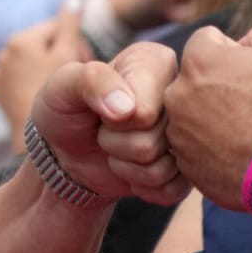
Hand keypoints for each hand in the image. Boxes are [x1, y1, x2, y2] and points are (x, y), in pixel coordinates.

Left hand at [0, 0, 90, 136]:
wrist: (43, 144)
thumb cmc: (61, 97)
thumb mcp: (70, 57)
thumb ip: (70, 25)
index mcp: (22, 41)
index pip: (58, 26)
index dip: (79, 40)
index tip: (93, 60)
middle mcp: (7, 54)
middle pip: (47, 45)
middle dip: (68, 54)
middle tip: (85, 75)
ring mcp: (4, 75)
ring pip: (41, 63)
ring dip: (59, 70)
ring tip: (76, 90)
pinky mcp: (6, 93)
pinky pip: (32, 80)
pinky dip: (45, 85)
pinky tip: (62, 102)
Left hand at [31, 41, 187, 204]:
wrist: (63, 151)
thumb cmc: (64, 109)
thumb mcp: (63, 85)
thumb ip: (92, 81)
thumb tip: (128, 109)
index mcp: (155, 62)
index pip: (146, 110)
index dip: (115, 119)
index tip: (100, 108)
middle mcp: (180, 95)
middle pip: (155, 140)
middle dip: (117, 142)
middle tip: (104, 129)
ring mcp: (188, 133)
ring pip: (162, 168)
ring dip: (125, 165)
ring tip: (114, 146)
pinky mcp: (187, 169)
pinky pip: (170, 191)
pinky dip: (140, 185)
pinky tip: (128, 167)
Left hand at [163, 23, 251, 208]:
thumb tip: (242, 41)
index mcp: (198, 60)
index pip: (206, 40)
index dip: (230, 50)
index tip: (250, 69)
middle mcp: (177, 92)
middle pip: (193, 76)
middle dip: (215, 83)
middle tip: (247, 101)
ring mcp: (177, 129)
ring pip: (189, 110)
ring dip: (208, 114)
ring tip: (242, 128)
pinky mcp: (183, 159)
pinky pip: (192, 142)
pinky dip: (208, 143)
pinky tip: (235, 149)